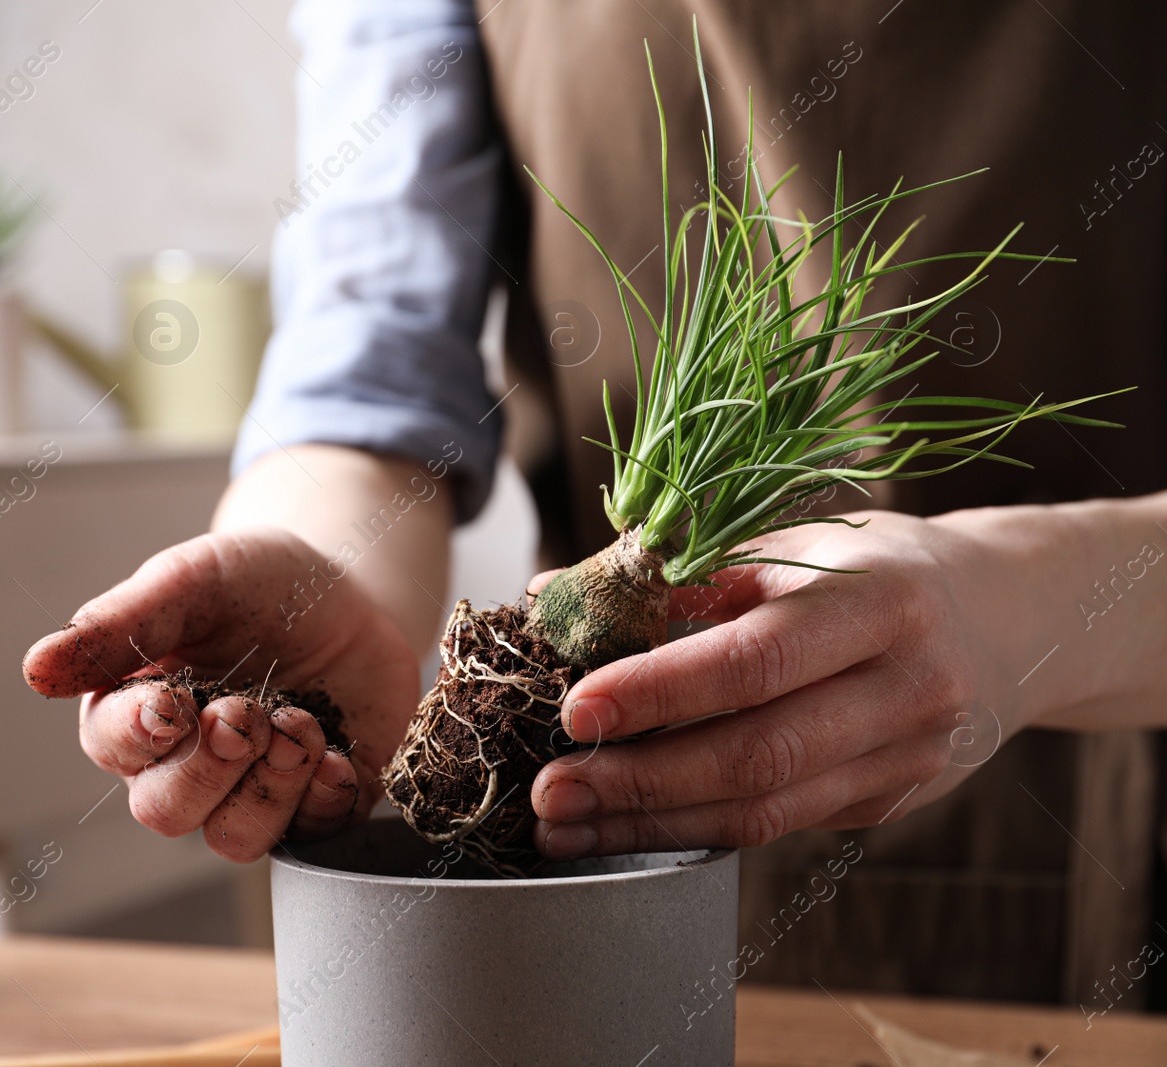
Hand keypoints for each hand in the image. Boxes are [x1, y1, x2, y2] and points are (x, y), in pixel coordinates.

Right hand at [23, 528, 421, 860]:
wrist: (352, 594)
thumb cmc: (262, 586)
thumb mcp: (195, 579)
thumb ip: (122, 621)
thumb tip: (36, 670)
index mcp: (139, 705)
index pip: (111, 744)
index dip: (138, 734)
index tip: (173, 703)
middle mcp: (186, 761)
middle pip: (165, 811)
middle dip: (209, 765)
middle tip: (247, 711)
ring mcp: (251, 790)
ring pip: (233, 838)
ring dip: (270, 787)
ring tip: (300, 724)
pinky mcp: (314, 805)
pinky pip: (308, 835)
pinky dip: (323, 800)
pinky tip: (335, 755)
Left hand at [529, 510, 1039, 859]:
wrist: (1008, 618)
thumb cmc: (871, 568)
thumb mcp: (791, 546)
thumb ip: (676, 575)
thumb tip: (551, 596)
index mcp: (877, 602)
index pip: (756, 659)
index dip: (660, 689)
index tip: (576, 709)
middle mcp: (905, 688)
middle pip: (759, 755)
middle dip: (641, 781)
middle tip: (551, 790)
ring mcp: (906, 758)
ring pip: (765, 810)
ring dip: (652, 825)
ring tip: (566, 825)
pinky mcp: (889, 802)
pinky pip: (779, 825)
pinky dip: (694, 829)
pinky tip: (628, 826)